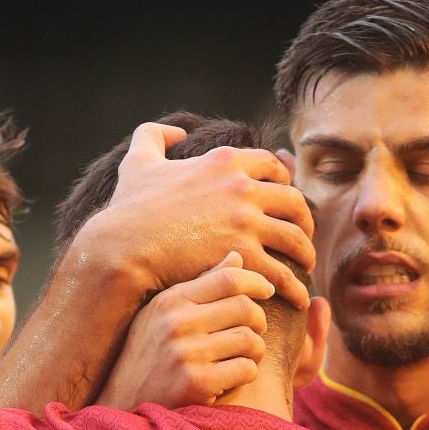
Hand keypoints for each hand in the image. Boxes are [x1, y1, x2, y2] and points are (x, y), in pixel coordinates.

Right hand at [77, 123, 316, 312]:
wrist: (123, 248)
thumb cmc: (128, 210)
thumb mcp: (138, 163)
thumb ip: (152, 137)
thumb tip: (177, 132)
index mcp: (224, 161)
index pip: (273, 166)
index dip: (285, 182)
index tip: (288, 201)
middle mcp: (241, 186)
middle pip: (294, 201)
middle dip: (305, 220)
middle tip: (305, 237)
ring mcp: (245, 221)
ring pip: (295, 238)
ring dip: (305, 254)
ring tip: (305, 268)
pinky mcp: (243, 255)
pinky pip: (282, 272)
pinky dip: (294, 286)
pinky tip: (294, 297)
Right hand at [97, 254, 270, 408]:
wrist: (123, 403)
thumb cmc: (149, 354)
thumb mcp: (164, 314)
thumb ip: (202, 285)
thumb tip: (238, 257)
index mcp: (171, 301)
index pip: (228, 278)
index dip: (256, 282)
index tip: (267, 291)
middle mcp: (177, 323)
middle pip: (246, 308)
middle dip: (258, 321)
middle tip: (253, 333)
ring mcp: (186, 354)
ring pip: (250, 340)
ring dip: (254, 351)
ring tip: (240, 357)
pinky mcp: (197, 384)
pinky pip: (246, 370)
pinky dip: (246, 374)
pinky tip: (230, 379)